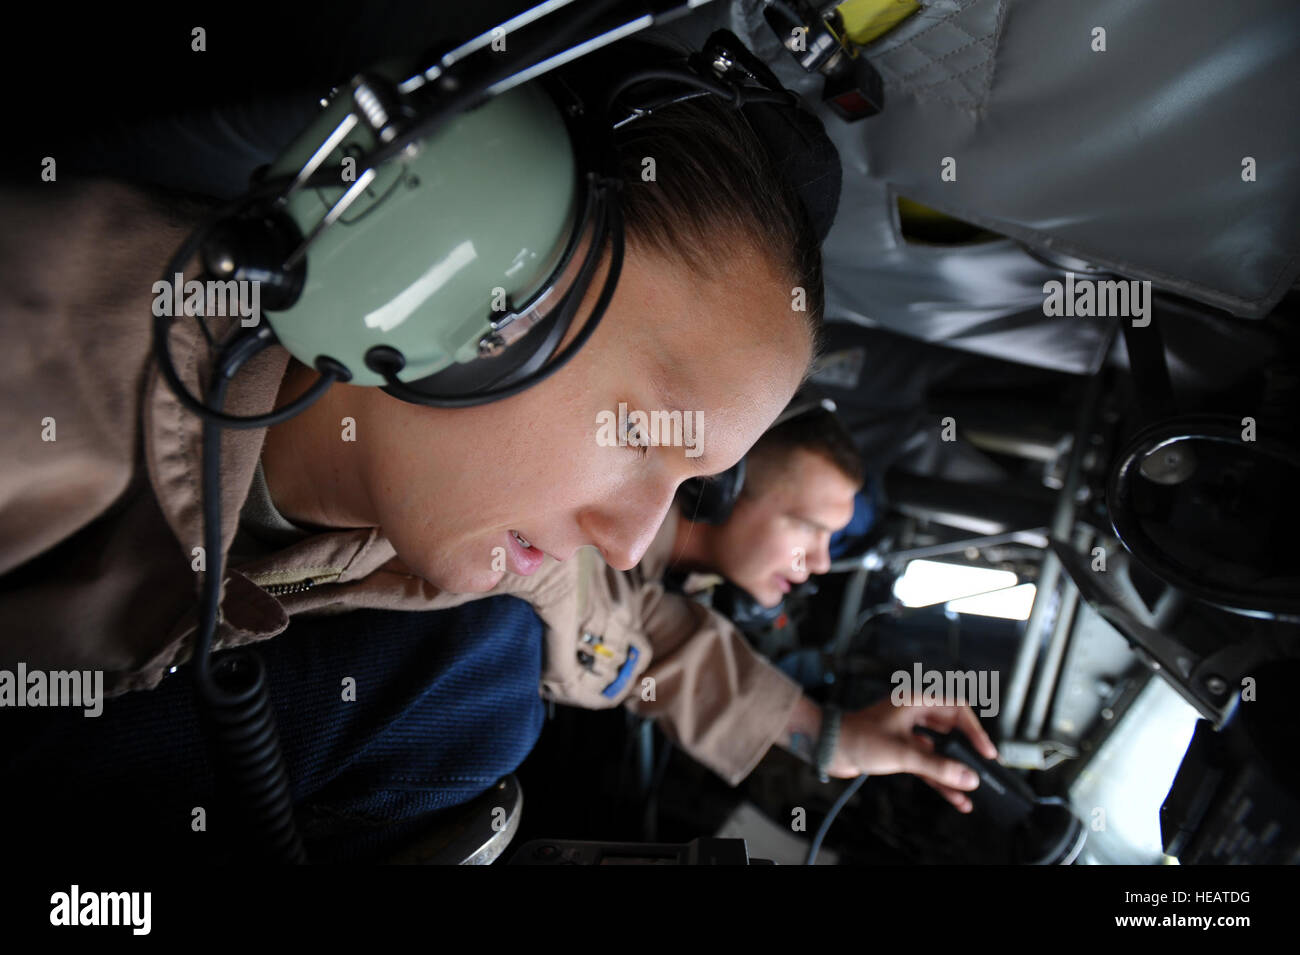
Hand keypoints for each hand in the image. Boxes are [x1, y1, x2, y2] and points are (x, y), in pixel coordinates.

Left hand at [827, 696, 998, 812]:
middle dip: (967, 752)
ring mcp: (908, 732)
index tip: (986, 752)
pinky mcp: (900, 748)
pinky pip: (926, 762)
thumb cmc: (858, 738)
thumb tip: (967, 778)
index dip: (975, 730)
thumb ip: (937, 767)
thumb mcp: (902, 754)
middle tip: (983, 770)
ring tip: (970, 790)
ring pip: (939, 750)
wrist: (828, 747)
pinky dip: (937, 777)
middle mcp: (914, 713)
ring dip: (952, 770)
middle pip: (951, 730)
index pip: (956, 709)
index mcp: (915, 701)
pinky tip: (952, 795)